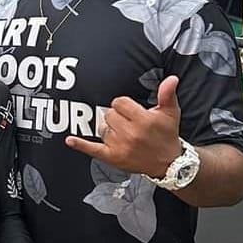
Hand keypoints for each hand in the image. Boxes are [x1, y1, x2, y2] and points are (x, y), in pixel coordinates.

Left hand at [66, 76, 182, 179]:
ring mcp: (120, 146)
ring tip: (124, 134)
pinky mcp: (113, 158)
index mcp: (144, 120)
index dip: (124, 105)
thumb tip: (171, 79)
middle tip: (129, 123)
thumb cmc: (167, 135)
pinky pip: (92, 149)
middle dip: (118, 116)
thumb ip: (167, 94)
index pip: (120, 102)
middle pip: (109, 114)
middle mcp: (131, 134)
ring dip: (110, 128)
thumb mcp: (171, 113)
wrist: (169, 163)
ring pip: (102, 127)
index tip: (131, 111)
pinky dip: (81, 145)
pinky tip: (70, 140)